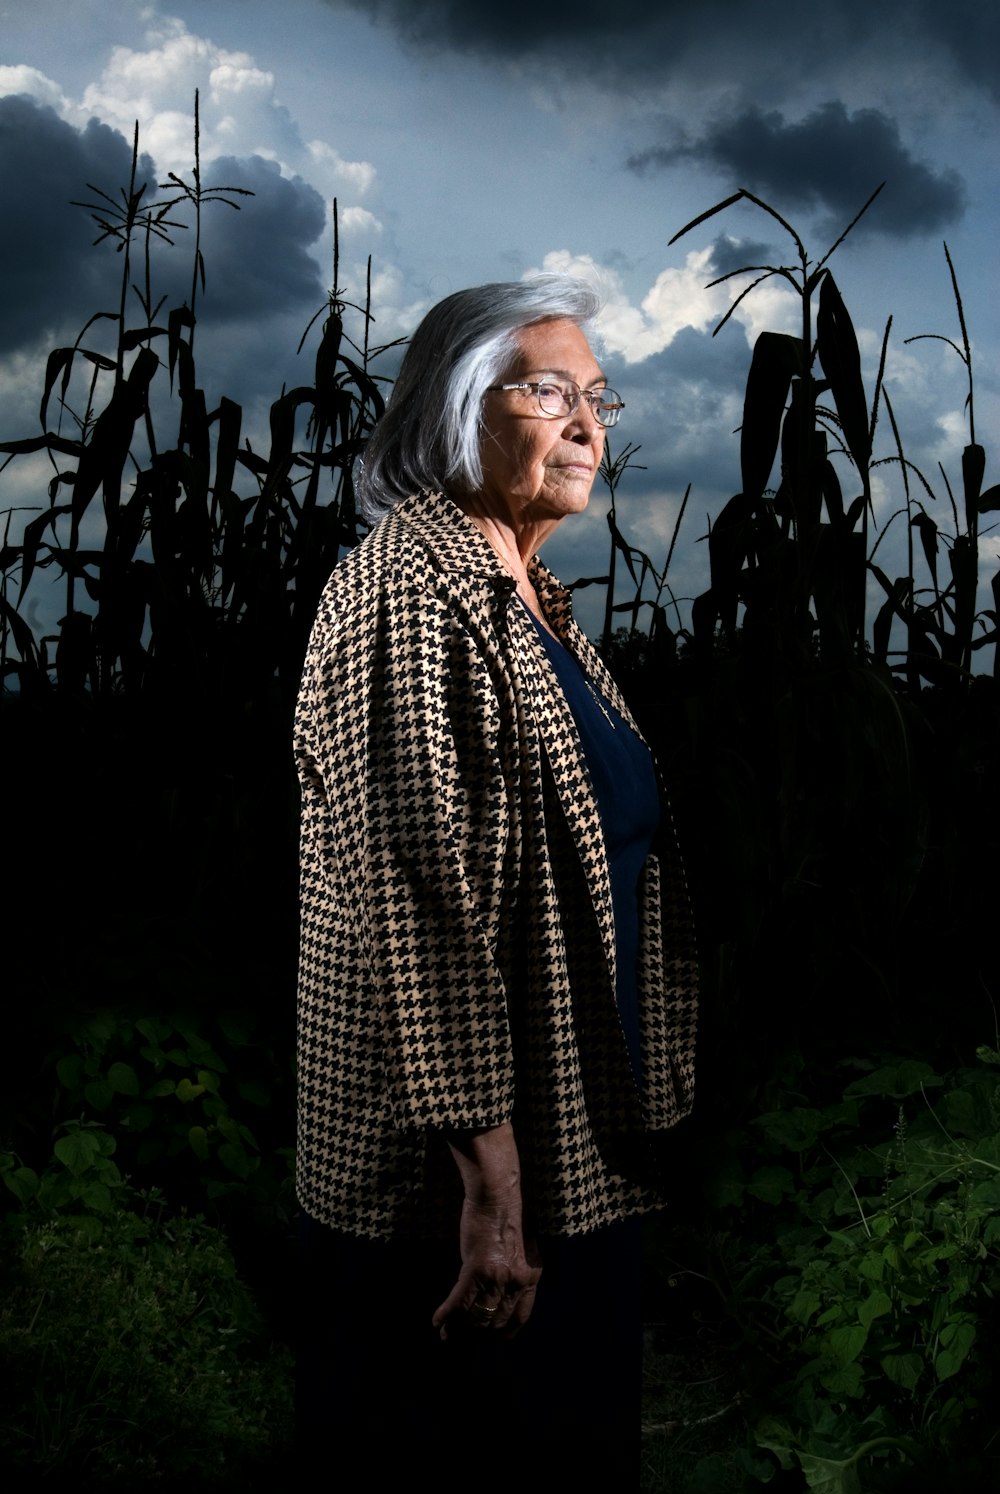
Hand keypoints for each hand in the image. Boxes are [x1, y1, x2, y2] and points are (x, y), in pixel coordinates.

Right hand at [432, 1196, 541, 1339]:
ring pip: (477, 1317)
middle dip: (477, 1336)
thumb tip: (498, 1291)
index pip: (520, 1318)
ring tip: (447, 1336)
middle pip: (496, 1322)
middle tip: (461, 1341)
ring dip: (459, 1330)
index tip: (490, 1339)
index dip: (504, 1333)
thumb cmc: (507, 1214)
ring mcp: (497, 1278)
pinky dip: (447, 1314)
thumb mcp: (520, 1249)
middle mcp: (517, 1282)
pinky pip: (460, 1302)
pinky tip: (438, 1321)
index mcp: (531, 1277)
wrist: (497, 1194)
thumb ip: (513, 1272)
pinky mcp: (477, 1270)